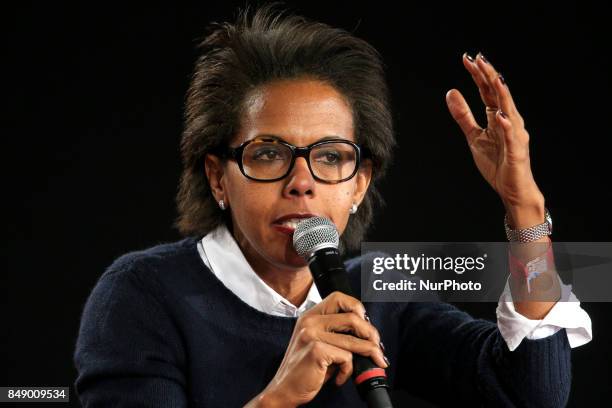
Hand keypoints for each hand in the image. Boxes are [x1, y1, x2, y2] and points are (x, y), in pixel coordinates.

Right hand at [246, 292, 386, 406]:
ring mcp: (311, 335)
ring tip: (370, 362)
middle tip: (377, 347)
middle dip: (371, 334)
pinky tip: (340, 377)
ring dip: (368, 354)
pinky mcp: (316, 351)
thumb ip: (337, 333)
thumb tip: (368, 333)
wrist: (284, 389)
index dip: (357, 308)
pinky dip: (348, 370)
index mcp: (310, 316)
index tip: (367, 323)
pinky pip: (346, 357)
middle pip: (352, 317)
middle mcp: (309, 321)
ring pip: (354, 340)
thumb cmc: (304, 369)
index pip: (339, 297)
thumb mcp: (319, 343)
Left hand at [446, 52, 545, 227]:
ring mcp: (515, 135)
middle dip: (488, 76)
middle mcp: (509, 121)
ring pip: (509, 110)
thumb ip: (463, 115)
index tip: (467, 58)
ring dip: (502, 93)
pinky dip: (506, 126)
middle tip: (478, 58)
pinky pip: (511, 136)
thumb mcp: (473, 136)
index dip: (478, 75)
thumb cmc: (497, 162)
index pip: (487, 91)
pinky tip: (500, 115)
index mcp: (497, 116)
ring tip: (494, 77)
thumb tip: (451, 92)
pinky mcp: (516, 151)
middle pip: (498, 94)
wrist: (512, 189)